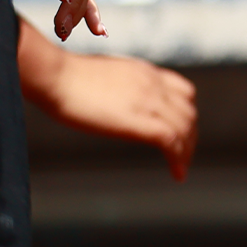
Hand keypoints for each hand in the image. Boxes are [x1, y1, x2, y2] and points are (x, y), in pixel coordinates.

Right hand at [35, 48, 197, 180]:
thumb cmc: (67, 77)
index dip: (187, 113)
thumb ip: (120, 85)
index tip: (181, 129)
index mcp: (147, 72)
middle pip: (188, 113)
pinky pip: (171, 141)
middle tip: (183, 154)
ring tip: (181, 167)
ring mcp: (149, 102)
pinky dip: (178, 159)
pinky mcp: (139, 120)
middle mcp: (155, 85)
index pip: (184, 91)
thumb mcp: (106, 75)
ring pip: (184, 128)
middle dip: (190, 135)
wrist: (57, 76)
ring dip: (186, 150)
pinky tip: (177, 173)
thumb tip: (114, 97)